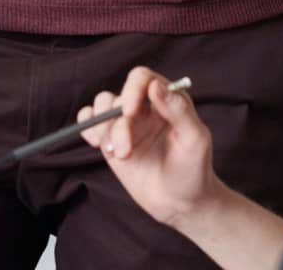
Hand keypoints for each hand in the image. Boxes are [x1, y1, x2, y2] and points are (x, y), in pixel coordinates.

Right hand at [78, 68, 215, 227]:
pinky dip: (88, 127)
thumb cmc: (193, 169)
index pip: (142, 79)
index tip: (130, 112)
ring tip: (118, 154)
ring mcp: (127, 124)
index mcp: (165, 99)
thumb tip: (156, 85)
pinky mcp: (113, 141)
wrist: (181, 203)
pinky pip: (91, 122)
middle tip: (124, 149)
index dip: (132, 90)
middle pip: (118, 96)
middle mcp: (144, 107)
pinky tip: (97, 142)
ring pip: (103, 108)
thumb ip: (179, 110)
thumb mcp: (194, 140)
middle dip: (117, 121)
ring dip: (104, 129)